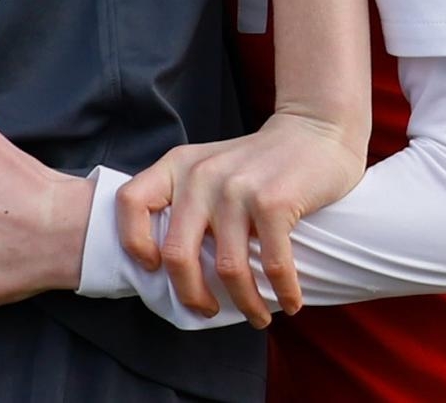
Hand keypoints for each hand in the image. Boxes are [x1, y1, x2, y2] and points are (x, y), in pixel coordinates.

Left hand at [117, 112, 365, 326]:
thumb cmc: (259, 165)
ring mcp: (236, 187)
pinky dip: (283, 293)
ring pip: (229, 269)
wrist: (314, 131)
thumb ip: (188, 204)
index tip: (155, 269)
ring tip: (258, 315)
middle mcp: (201, 174)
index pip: (131, 203)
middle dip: (192, 297)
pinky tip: (289, 301)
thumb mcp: (210, 170)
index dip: (133, 242)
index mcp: (178, 165)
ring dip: (246, 305)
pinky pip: (272, 265)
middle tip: (208, 310)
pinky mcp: (273, 200)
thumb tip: (171, 272)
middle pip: (177, 255)